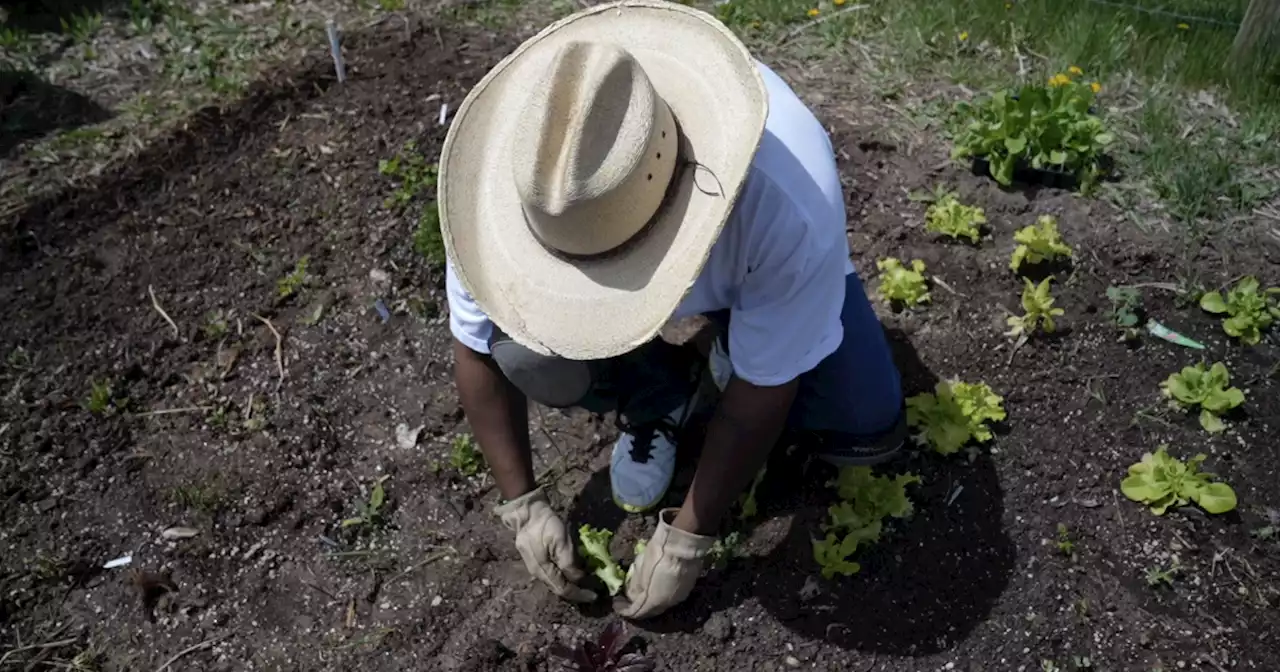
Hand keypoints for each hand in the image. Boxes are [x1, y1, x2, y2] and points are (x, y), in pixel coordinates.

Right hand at [495, 488, 596, 602]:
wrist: (526, 512)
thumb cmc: (545, 525)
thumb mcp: (562, 542)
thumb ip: (569, 563)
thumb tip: (579, 579)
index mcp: (543, 571)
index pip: (564, 590)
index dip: (580, 594)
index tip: (595, 595)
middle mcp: (537, 573)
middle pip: (558, 589)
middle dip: (576, 592)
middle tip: (591, 590)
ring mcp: (534, 567)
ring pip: (554, 582)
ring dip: (570, 584)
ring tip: (584, 582)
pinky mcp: (534, 560)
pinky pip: (551, 574)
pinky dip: (563, 576)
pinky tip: (571, 571)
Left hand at [615, 508, 715, 618]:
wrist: (683, 543)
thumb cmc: (658, 554)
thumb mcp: (640, 567)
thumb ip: (635, 585)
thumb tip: (632, 595)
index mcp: (654, 600)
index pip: (636, 612)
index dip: (624, 609)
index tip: (616, 602)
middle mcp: (668, 604)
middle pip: (650, 611)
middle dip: (638, 607)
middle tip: (628, 600)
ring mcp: (679, 597)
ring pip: (661, 604)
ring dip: (651, 601)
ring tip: (642, 592)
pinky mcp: (687, 588)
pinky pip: (671, 596)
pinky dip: (661, 594)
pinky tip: (657, 586)